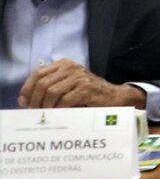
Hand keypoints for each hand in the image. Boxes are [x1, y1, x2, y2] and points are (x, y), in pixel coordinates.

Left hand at [19, 60, 143, 109]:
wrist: (115, 97)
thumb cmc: (89, 94)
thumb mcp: (68, 85)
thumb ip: (50, 86)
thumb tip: (26, 100)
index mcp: (64, 64)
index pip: (38, 74)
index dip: (27, 89)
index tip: (24, 102)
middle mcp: (71, 67)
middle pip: (42, 83)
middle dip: (36, 100)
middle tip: (36, 111)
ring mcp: (79, 77)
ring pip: (51, 91)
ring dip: (46, 106)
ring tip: (47, 114)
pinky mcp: (86, 88)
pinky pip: (65, 100)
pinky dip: (59, 109)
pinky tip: (60, 114)